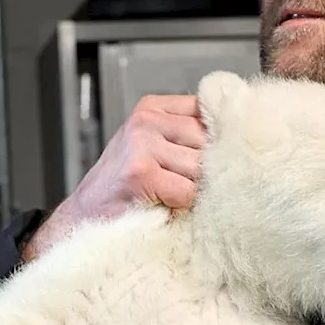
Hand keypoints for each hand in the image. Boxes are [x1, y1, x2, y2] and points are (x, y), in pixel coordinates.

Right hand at [24, 94, 203, 259]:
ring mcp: (141, 143)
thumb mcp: (154, 147)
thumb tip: (238, 140)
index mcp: (153, 108)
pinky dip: (181, 205)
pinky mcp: (141, 172)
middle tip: (183, 184)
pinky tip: (161, 204)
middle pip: (209, 140)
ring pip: (201, 167)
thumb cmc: (125, 187)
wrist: (86, 216)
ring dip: (193, 189)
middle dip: (205, 169)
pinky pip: (187, 191)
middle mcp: (146, 120)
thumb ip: (187, 136)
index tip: (215, 157)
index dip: (219, 138)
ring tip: (170, 194)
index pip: (210, 109)